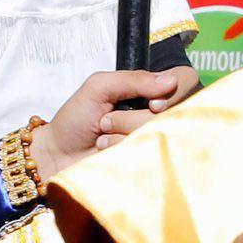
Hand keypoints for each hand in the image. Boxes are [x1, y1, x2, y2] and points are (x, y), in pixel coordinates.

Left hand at [29, 64, 199, 179]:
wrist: (58, 154)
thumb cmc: (76, 118)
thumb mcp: (98, 87)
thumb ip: (133, 80)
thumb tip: (171, 81)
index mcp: (149, 90)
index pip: (184, 79)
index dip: (174, 93)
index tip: (152, 105)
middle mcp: (158, 114)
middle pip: (174, 112)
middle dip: (134, 118)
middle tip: (107, 121)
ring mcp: (154, 139)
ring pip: (160, 135)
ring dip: (123, 136)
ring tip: (103, 138)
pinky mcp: (147, 162)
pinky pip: (150, 156)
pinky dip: (122, 152)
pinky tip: (107, 153)